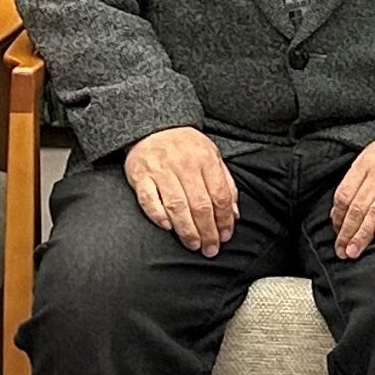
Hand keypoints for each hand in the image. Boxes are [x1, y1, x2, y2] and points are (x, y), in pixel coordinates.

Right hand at [124, 126, 238, 252]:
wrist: (153, 126)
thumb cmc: (186, 146)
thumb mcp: (212, 156)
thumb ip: (225, 184)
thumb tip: (234, 215)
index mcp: (205, 159)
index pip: (219, 195)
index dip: (224, 219)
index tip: (225, 236)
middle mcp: (184, 164)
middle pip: (200, 204)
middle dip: (207, 231)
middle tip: (210, 248)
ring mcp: (160, 169)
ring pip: (176, 206)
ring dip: (186, 230)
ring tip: (193, 244)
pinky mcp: (140, 175)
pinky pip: (149, 200)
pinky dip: (158, 215)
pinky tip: (167, 227)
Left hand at [331, 130, 374, 257]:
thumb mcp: (372, 153)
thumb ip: (357, 178)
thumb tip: (339, 208)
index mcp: (366, 163)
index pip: (345, 195)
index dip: (338, 218)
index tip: (336, 233)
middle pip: (358, 207)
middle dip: (348, 232)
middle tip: (342, 251)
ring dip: (363, 234)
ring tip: (355, 250)